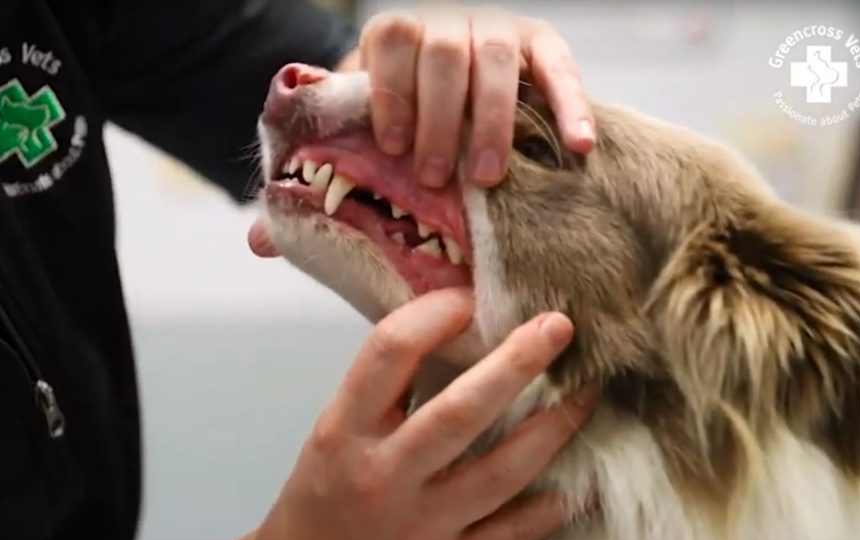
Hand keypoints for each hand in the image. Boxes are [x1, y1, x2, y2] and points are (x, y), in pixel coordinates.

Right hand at [252, 289, 598, 539]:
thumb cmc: (329, 482)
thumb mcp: (338, 423)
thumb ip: (389, 382)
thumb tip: (463, 321)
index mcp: (346, 429)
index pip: (390, 352)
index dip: (436, 313)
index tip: (471, 299)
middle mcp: (383, 475)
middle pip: (460, 410)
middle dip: (517, 363)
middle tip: (558, 326)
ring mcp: (420, 525)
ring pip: (503, 472)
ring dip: (554, 427)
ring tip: (588, 391)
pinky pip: (515, 532)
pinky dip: (553, 504)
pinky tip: (580, 477)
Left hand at [359, 5, 594, 187]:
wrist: (448, 82)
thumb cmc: (403, 111)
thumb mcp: (365, 111)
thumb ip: (340, 130)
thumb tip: (280, 199)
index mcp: (400, 30)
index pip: (393, 40)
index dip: (392, 91)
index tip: (393, 146)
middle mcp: (448, 19)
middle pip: (444, 54)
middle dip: (439, 119)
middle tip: (434, 176)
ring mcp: (497, 28)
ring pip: (495, 60)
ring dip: (491, 121)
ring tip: (487, 177)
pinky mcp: (541, 42)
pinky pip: (559, 66)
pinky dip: (571, 106)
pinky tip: (578, 145)